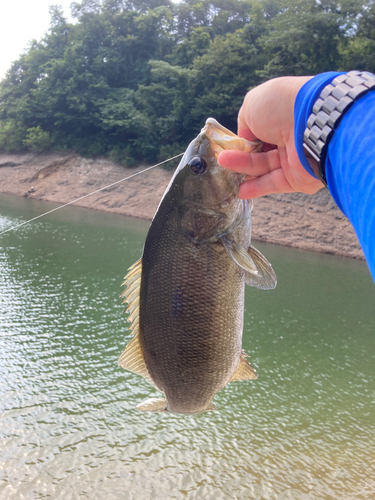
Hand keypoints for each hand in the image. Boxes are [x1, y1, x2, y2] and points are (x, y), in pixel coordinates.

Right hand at [218, 76, 324, 198]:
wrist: (312, 123)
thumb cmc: (281, 106)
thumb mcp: (252, 106)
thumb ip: (244, 125)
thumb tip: (243, 142)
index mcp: (280, 116)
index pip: (258, 132)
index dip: (242, 140)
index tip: (227, 146)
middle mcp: (288, 137)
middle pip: (259, 152)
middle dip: (240, 155)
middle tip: (222, 159)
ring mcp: (293, 159)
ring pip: (263, 167)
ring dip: (242, 168)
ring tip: (224, 166)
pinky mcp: (297, 179)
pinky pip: (273, 184)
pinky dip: (255, 188)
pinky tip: (239, 190)